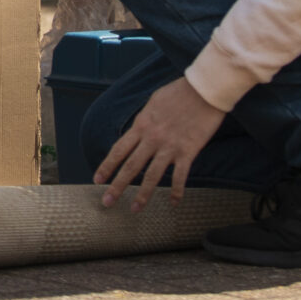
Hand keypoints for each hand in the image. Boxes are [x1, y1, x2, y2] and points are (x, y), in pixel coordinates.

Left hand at [95, 76, 224, 209]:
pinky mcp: (188, 151)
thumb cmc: (179, 92)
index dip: (107, 166)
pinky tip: (174, 203)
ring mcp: (169, 146)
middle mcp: (151, 138)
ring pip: (152, 176)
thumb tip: (138, 128)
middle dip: (117, 186)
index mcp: (141, 125)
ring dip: (143, 195)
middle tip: (106, 202)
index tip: (97, 180)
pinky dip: (176, 191)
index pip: (119, 150)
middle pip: (131, 166)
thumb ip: (145, 119)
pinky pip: (180, 176)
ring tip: (135, 210)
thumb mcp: (154, 102)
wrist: (203, 90)